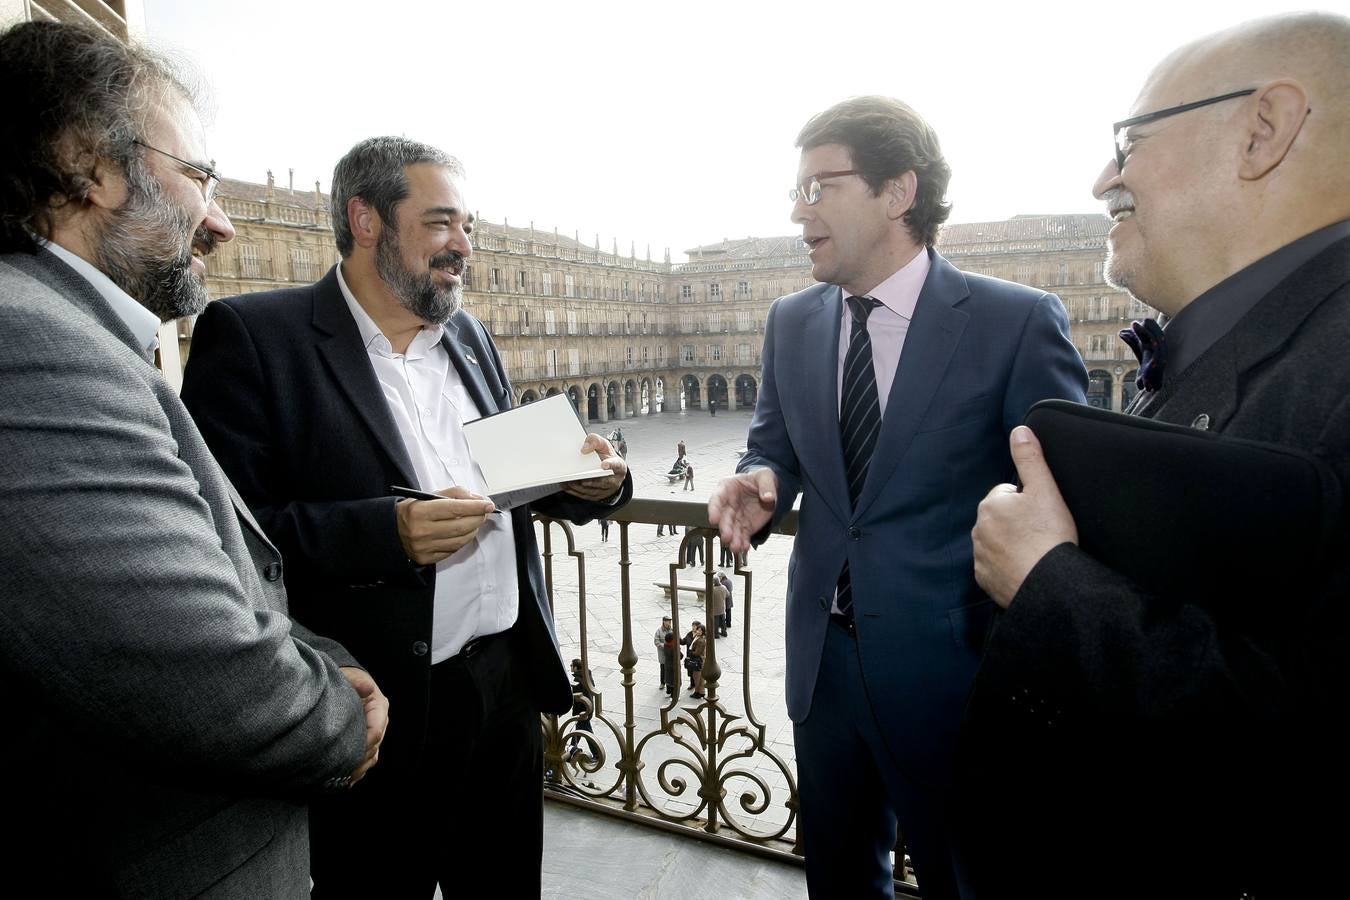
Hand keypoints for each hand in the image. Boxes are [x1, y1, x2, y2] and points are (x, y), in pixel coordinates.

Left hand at [339, 667, 388, 785]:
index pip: (376, 730)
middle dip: (361, 759)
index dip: (364, 744)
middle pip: (375, 746)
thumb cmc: (347, 679)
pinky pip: (368, 758)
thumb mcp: (350, 676)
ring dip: (360, 768)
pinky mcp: (367, 740)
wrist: (345, 683)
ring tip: (346, 778)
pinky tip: (348, 780)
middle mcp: (380, 721)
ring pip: (373, 755)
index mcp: (379, 706)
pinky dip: (360, 769)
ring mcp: (375, 732)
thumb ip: (357, 681)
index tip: (348, 754)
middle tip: (344, 771)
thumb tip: (368, 687)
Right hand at [395, 485, 494, 564]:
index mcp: (420, 511)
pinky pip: (453, 550)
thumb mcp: (427, 496)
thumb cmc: (411, 512)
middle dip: (478, 518)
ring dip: (474, 529)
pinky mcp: (427, 559)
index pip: (455, 508)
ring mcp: (424, 547)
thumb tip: (476, 498)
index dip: (476, 506)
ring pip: (461, 540)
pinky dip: (463, 540)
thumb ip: (453, 494)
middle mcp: (422, 531)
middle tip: (484, 512)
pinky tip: (463, 533)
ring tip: (475, 521)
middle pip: (461, 526)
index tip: (488, 504)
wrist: (389, 532)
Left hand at [561, 433, 627, 500]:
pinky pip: (586, 495)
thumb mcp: (603, 444)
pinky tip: (567, 486)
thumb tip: (584, 449)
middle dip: (590, 481)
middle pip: (603, 482)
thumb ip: (595, 441)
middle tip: (578, 477)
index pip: (616, 465)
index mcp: (618, 466)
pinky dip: (576, 491)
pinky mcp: (597, 496)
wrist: (609, 468)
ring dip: (580, 487)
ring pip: (593, 490)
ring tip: (568, 481)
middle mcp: (614, 480)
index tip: (603, 465)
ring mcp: (606, 490)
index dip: (610, 465)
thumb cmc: (606, 457)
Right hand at [707, 468, 776, 553]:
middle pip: (724, 517)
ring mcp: (736, 517)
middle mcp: (728, 504)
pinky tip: (744, 548)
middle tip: (727, 537)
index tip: (714, 520)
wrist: (768, 489)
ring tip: (736, 548)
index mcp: (727, 487)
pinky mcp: (745, 526)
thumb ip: (767, 486)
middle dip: (725, 528)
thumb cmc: (760, 478)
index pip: (717, 498)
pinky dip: (743, 542)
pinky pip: (742, 535)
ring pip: (732, 530)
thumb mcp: (766, 476)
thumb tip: (768, 497)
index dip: (714, 509)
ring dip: (733, 539)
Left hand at [972, 426, 1077, 607]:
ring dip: (1013, 545)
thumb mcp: (1044, 489)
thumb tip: (1019, 431)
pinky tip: (1026, 568)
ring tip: (1035, 552)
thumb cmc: (1049, 535)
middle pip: (1002, 519)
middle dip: (1018, 523)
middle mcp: (978, 530)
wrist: (1050, 583)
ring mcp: (980, 556)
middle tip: (1041, 534)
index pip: (1008, 495)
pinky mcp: (985, 579)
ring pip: (998, 543)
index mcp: (990, 505)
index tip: (1042, 516)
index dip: (1029, 503)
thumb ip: (1030, 458)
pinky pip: (996, 567)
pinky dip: (1008, 566)